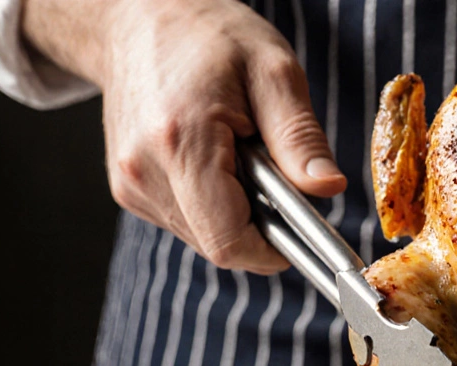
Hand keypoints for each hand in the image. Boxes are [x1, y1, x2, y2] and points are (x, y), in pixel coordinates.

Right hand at [22, 0, 345, 272]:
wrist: (138, 16)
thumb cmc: (209, 36)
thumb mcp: (274, 72)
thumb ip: (300, 138)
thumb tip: (328, 189)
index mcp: (180, 141)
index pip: (228, 239)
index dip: (273, 250)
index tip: (305, 233)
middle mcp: (144, 171)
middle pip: (219, 244)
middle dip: (261, 225)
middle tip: (276, 174)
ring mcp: (130, 183)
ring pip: (203, 236)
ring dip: (238, 213)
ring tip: (242, 157)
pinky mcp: (128, 188)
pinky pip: (187, 220)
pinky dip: (214, 204)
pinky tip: (218, 161)